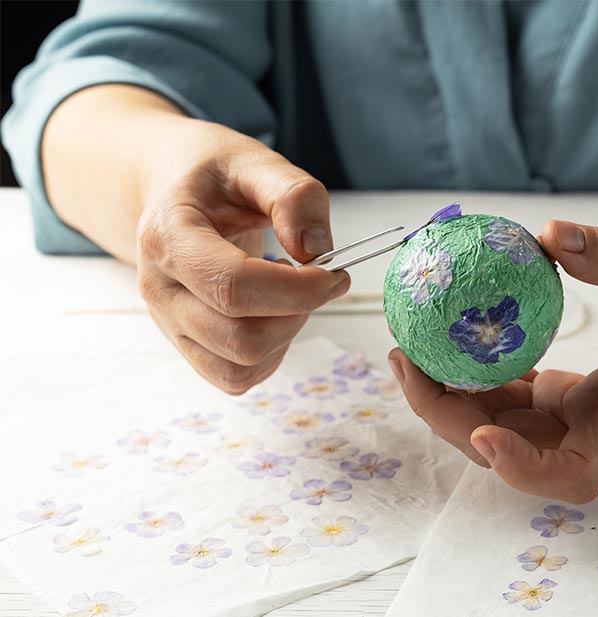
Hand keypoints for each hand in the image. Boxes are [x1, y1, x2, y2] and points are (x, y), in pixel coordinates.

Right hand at [136, 120, 348, 393]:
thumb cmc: (213, 175)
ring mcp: (169, 323)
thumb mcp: (255, 161)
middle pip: (240, 339)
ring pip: (240, 367)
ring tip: (288, 291)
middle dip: (298, 314)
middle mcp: (160, 289)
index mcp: (168, 237)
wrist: (169, 186)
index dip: (297, 290)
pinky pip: (235, 377)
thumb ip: (293, 195)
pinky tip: (274, 313)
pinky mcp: (187, 345)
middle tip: (318, 278)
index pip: (234, 287)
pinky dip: (271, 355)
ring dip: (285, 337)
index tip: (335, 273)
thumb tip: (316, 248)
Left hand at [389, 220, 597, 502]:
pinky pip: (509, 400)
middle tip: (404, 356)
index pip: (575, 470)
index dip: (522, 468)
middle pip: (509, 450)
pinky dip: (474, 376)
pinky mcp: (565, 404)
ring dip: (449, 396)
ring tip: (410, 344)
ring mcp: (574, 421)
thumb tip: (547, 232)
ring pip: (498, 427)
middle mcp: (591, 429)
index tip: (481, 434)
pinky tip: (449, 339)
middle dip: (446, 416)